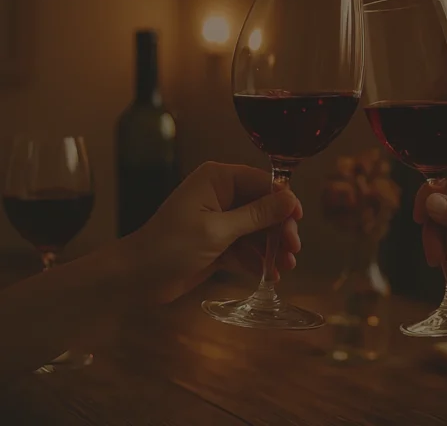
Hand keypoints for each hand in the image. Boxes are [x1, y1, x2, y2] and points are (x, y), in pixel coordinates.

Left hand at [120, 162, 302, 303]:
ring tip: (285, 268)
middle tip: (293, 251)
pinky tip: (270, 275)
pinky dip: (258, 260)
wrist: (136, 279)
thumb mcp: (217, 230)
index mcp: (218, 179)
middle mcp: (221, 194)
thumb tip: (290, 199)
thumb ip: (256, 215)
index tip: (298, 221)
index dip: (284, 201)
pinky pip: (247, 247)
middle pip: (265, 207)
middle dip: (279, 229)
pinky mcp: (219, 243)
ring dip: (273, 248)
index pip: (263, 182)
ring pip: (258, 230)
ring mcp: (221, 219)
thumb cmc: (171, 247)